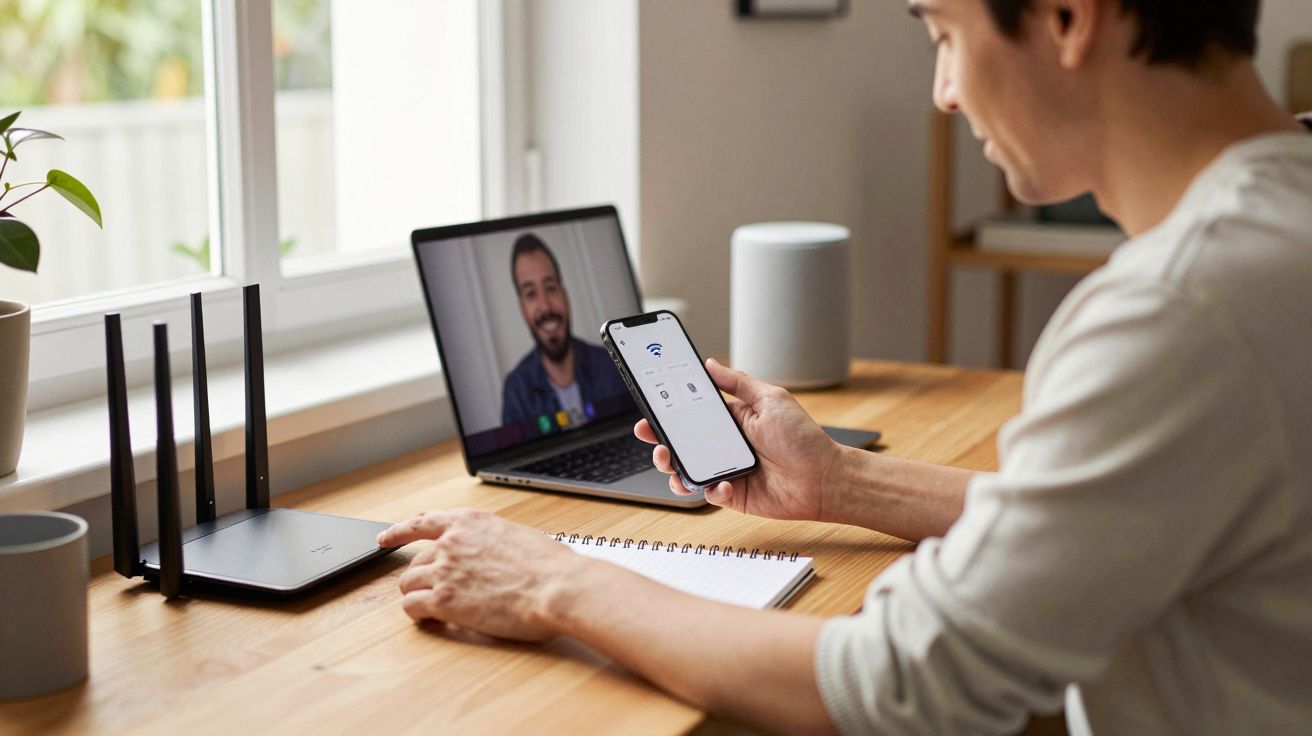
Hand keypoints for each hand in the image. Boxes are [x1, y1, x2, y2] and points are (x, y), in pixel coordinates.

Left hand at [378, 509, 585, 640]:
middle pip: (416, 561)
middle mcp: (451, 542)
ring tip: (435, 609)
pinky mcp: (443, 600)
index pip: (421, 522)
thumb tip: (488, 554)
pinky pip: (411, 606)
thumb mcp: (515, 536)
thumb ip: (490, 541)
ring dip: (418, 596)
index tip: (384, 538)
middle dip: (422, 578)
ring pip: (408, 584)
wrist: (556, 587)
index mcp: (469, 522)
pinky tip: (431, 619)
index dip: (398, 531)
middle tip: (434, 592)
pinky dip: (417, 614)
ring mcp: (444, 570)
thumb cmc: (549, 565)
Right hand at [635, 358, 845, 521]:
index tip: (650, 408)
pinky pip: (708, 493)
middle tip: (650, 436)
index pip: (691, 414)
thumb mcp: (771, 399)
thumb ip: (738, 382)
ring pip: (687, 471)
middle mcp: (725, 446)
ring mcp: (726, 471)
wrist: (824, 479)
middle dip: (660, 440)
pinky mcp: (732, 495)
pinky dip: (710, 489)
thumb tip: (711, 363)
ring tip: (671, 462)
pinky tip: (723, 483)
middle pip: (682, 443)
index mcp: (732, 420)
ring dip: (673, 468)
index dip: (668, 412)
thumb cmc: (804, 438)